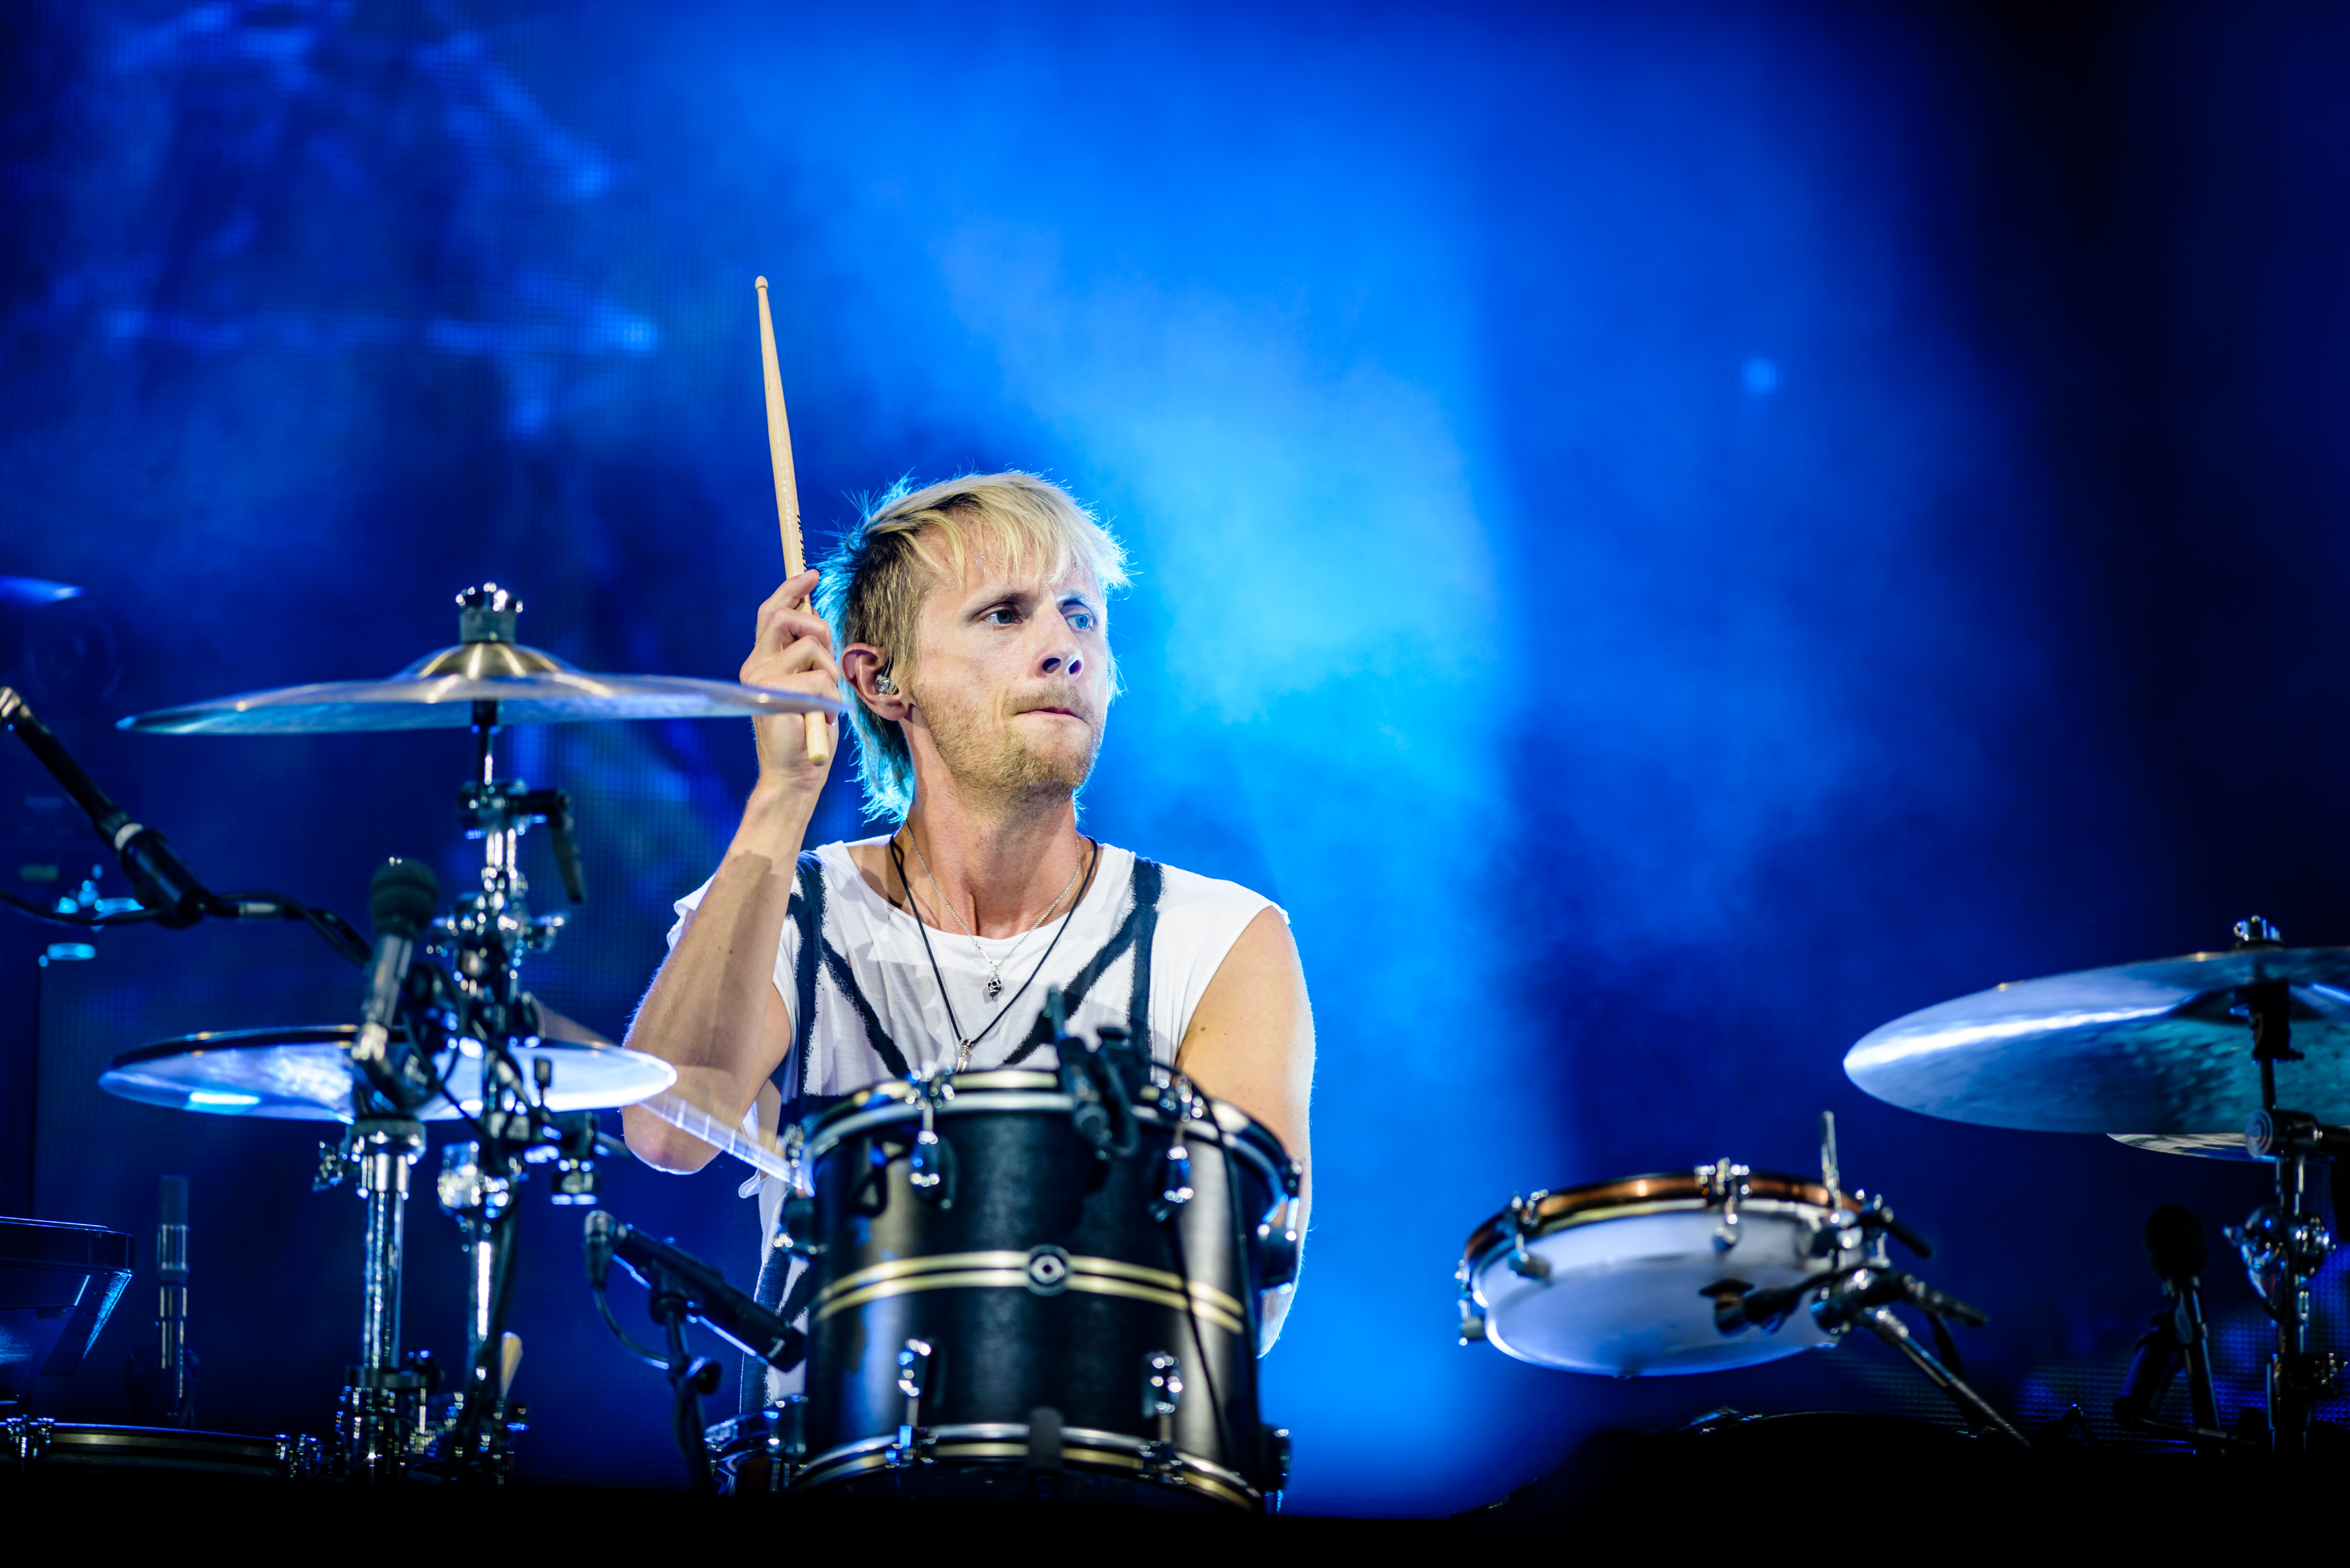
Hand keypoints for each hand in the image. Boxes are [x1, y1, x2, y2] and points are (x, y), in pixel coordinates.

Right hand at [741, 570, 839, 795]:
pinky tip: (819, 719)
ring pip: (811, 645)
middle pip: (784, 615)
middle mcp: (756, 665)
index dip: (792, 589)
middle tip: (829, 653)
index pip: (772, 612)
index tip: (812, 574)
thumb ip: (809, 657)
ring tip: (824, 703)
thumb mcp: (811, 687)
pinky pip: (819, 677)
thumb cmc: (807, 734)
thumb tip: (818, 622)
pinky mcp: (774, 692)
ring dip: (830, 672)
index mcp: (762, 662)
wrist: (794, 775)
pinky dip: (830, 698)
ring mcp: (762, 678)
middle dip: (817, 625)